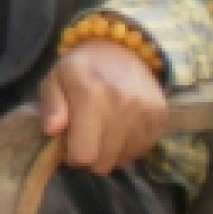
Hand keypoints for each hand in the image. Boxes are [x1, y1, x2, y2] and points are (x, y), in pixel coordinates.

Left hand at [39, 40, 168, 175]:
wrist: (123, 49)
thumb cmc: (81, 69)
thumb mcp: (55, 79)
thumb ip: (51, 106)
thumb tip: (52, 130)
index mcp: (90, 94)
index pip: (83, 155)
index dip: (71, 155)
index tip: (69, 142)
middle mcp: (122, 104)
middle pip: (103, 163)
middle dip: (90, 156)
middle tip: (85, 135)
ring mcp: (146, 112)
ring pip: (122, 160)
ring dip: (109, 152)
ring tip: (103, 128)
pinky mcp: (161, 118)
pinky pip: (140, 152)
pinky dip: (127, 146)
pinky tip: (120, 127)